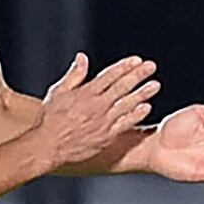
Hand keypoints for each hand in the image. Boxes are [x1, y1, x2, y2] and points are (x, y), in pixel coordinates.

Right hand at [31, 53, 156, 170]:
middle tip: (151, 66)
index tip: (136, 60)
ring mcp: (103, 121)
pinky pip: (125, 123)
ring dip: (142, 93)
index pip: (108, 76)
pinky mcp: (106, 136)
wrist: (48, 146)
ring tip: (155, 85)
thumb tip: (82, 57)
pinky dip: (136, 115)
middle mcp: (96, 106)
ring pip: (126, 104)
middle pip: (121, 87)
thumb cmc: (50, 120)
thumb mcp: (57, 92)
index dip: (124, 67)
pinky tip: (146, 108)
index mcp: (84, 94)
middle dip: (137, 75)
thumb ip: (74, 75)